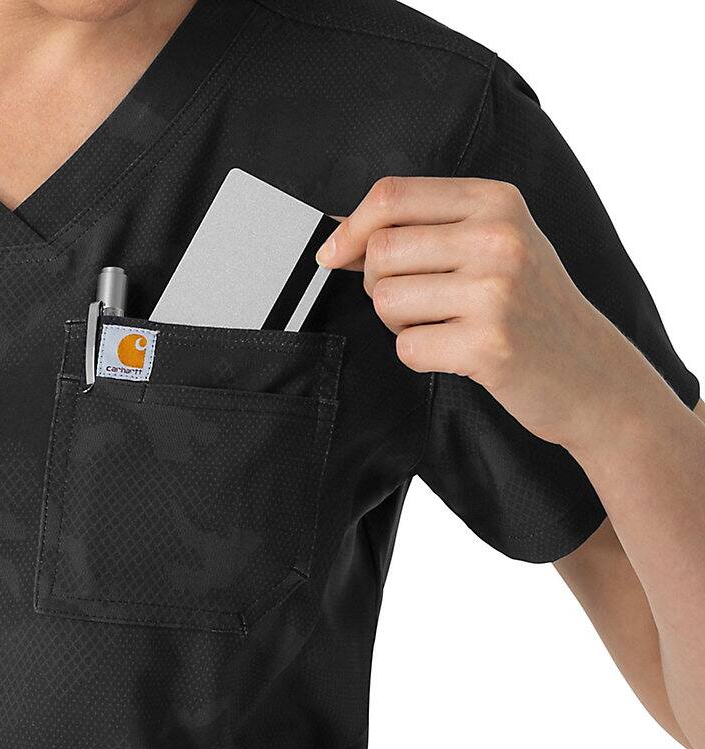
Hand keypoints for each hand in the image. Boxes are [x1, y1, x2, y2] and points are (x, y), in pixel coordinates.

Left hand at [315, 176, 656, 450]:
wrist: (593, 374)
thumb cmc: (533, 309)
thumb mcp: (495, 245)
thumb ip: (426, 229)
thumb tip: (340, 233)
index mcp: (496, 201)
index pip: (392, 195)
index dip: (350, 227)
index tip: (334, 255)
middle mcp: (498, 238)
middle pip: (380, 251)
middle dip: (378, 284)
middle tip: (416, 302)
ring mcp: (495, 291)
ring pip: (386, 300)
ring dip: (399, 322)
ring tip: (444, 325)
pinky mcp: (487, 345)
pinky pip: (406, 347)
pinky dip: (420, 355)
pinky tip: (457, 352)